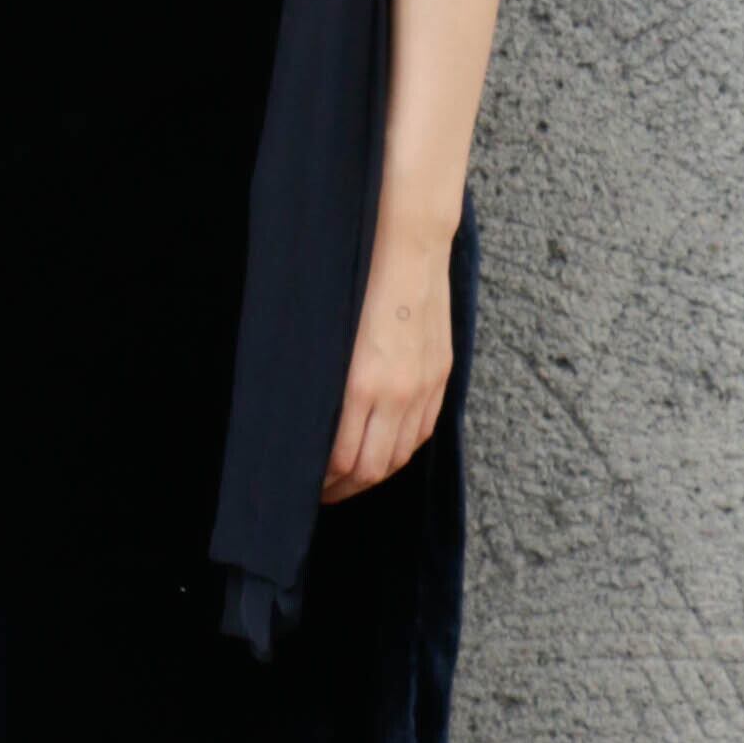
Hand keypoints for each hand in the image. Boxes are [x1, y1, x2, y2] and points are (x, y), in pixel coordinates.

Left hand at [320, 238, 451, 502]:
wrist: (409, 249)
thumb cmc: (355, 282)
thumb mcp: (327, 335)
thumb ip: (323, 385)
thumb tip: (304, 427)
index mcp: (360, 384)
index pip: (341, 459)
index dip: (321, 481)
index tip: (303, 484)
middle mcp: (396, 393)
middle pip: (372, 468)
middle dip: (343, 488)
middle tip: (321, 493)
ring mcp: (423, 387)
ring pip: (400, 456)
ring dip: (373, 475)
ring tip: (351, 478)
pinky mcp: (440, 376)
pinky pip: (422, 432)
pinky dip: (401, 451)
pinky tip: (384, 450)